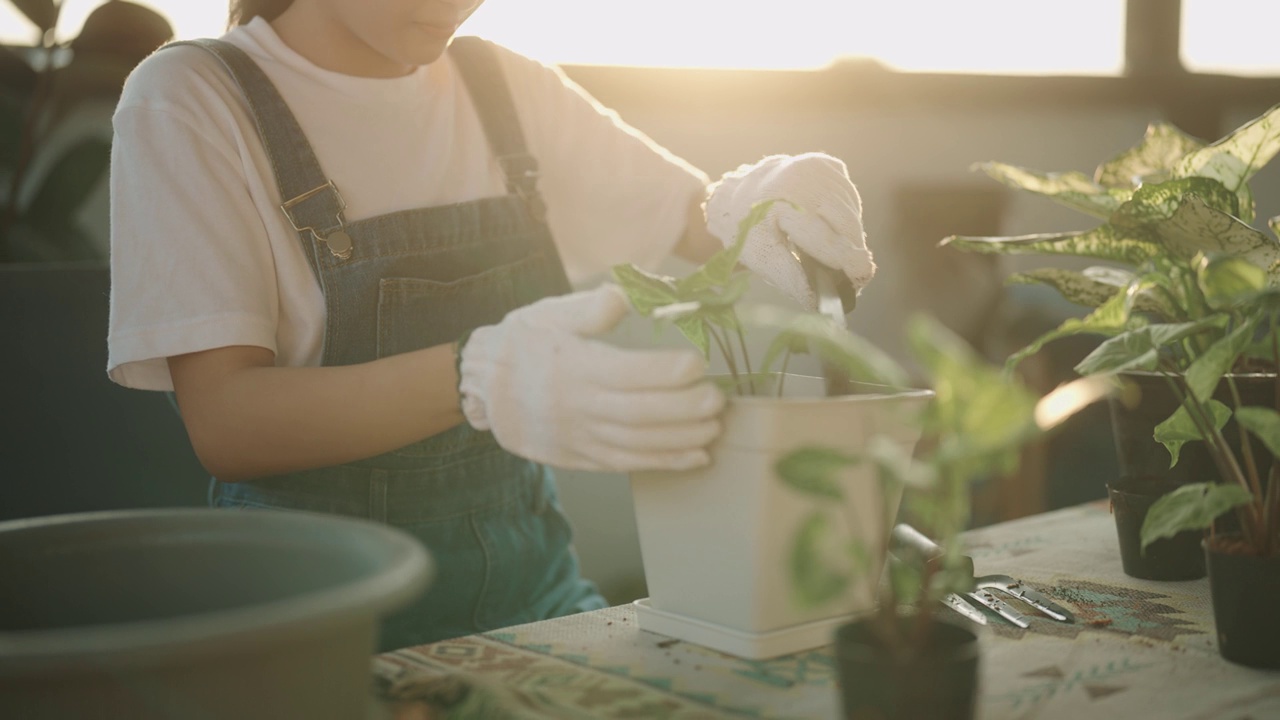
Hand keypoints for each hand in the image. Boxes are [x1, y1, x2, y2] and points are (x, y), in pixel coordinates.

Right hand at [458, 284, 725, 471]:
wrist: (483, 387)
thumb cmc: (524, 343)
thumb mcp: (548, 314)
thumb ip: (587, 310)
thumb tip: (621, 298)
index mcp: (574, 366)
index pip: (626, 373)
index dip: (664, 372)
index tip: (697, 365)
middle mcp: (578, 405)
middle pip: (638, 413)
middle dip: (684, 409)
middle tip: (717, 400)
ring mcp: (580, 436)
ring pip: (636, 443)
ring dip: (680, 438)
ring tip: (714, 428)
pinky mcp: (581, 457)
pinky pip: (626, 464)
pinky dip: (663, 463)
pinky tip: (694, 456)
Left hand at [705, 152, 874, 310]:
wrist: (739, 192)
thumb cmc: (747, 231)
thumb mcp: (757, 257)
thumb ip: (788, 277)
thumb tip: (816, 302)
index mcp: (778, 203)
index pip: (821, 236)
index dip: (844, 258)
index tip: (861, 276)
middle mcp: (800, 178)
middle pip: (844, 225)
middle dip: (851, 253)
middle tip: (851, 279)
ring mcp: (817, 167)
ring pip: (850, 213)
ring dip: (849, 238)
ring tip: (832, 252)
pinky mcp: (828, 164)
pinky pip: (849, 200)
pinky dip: (844, 218)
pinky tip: (826, 225)